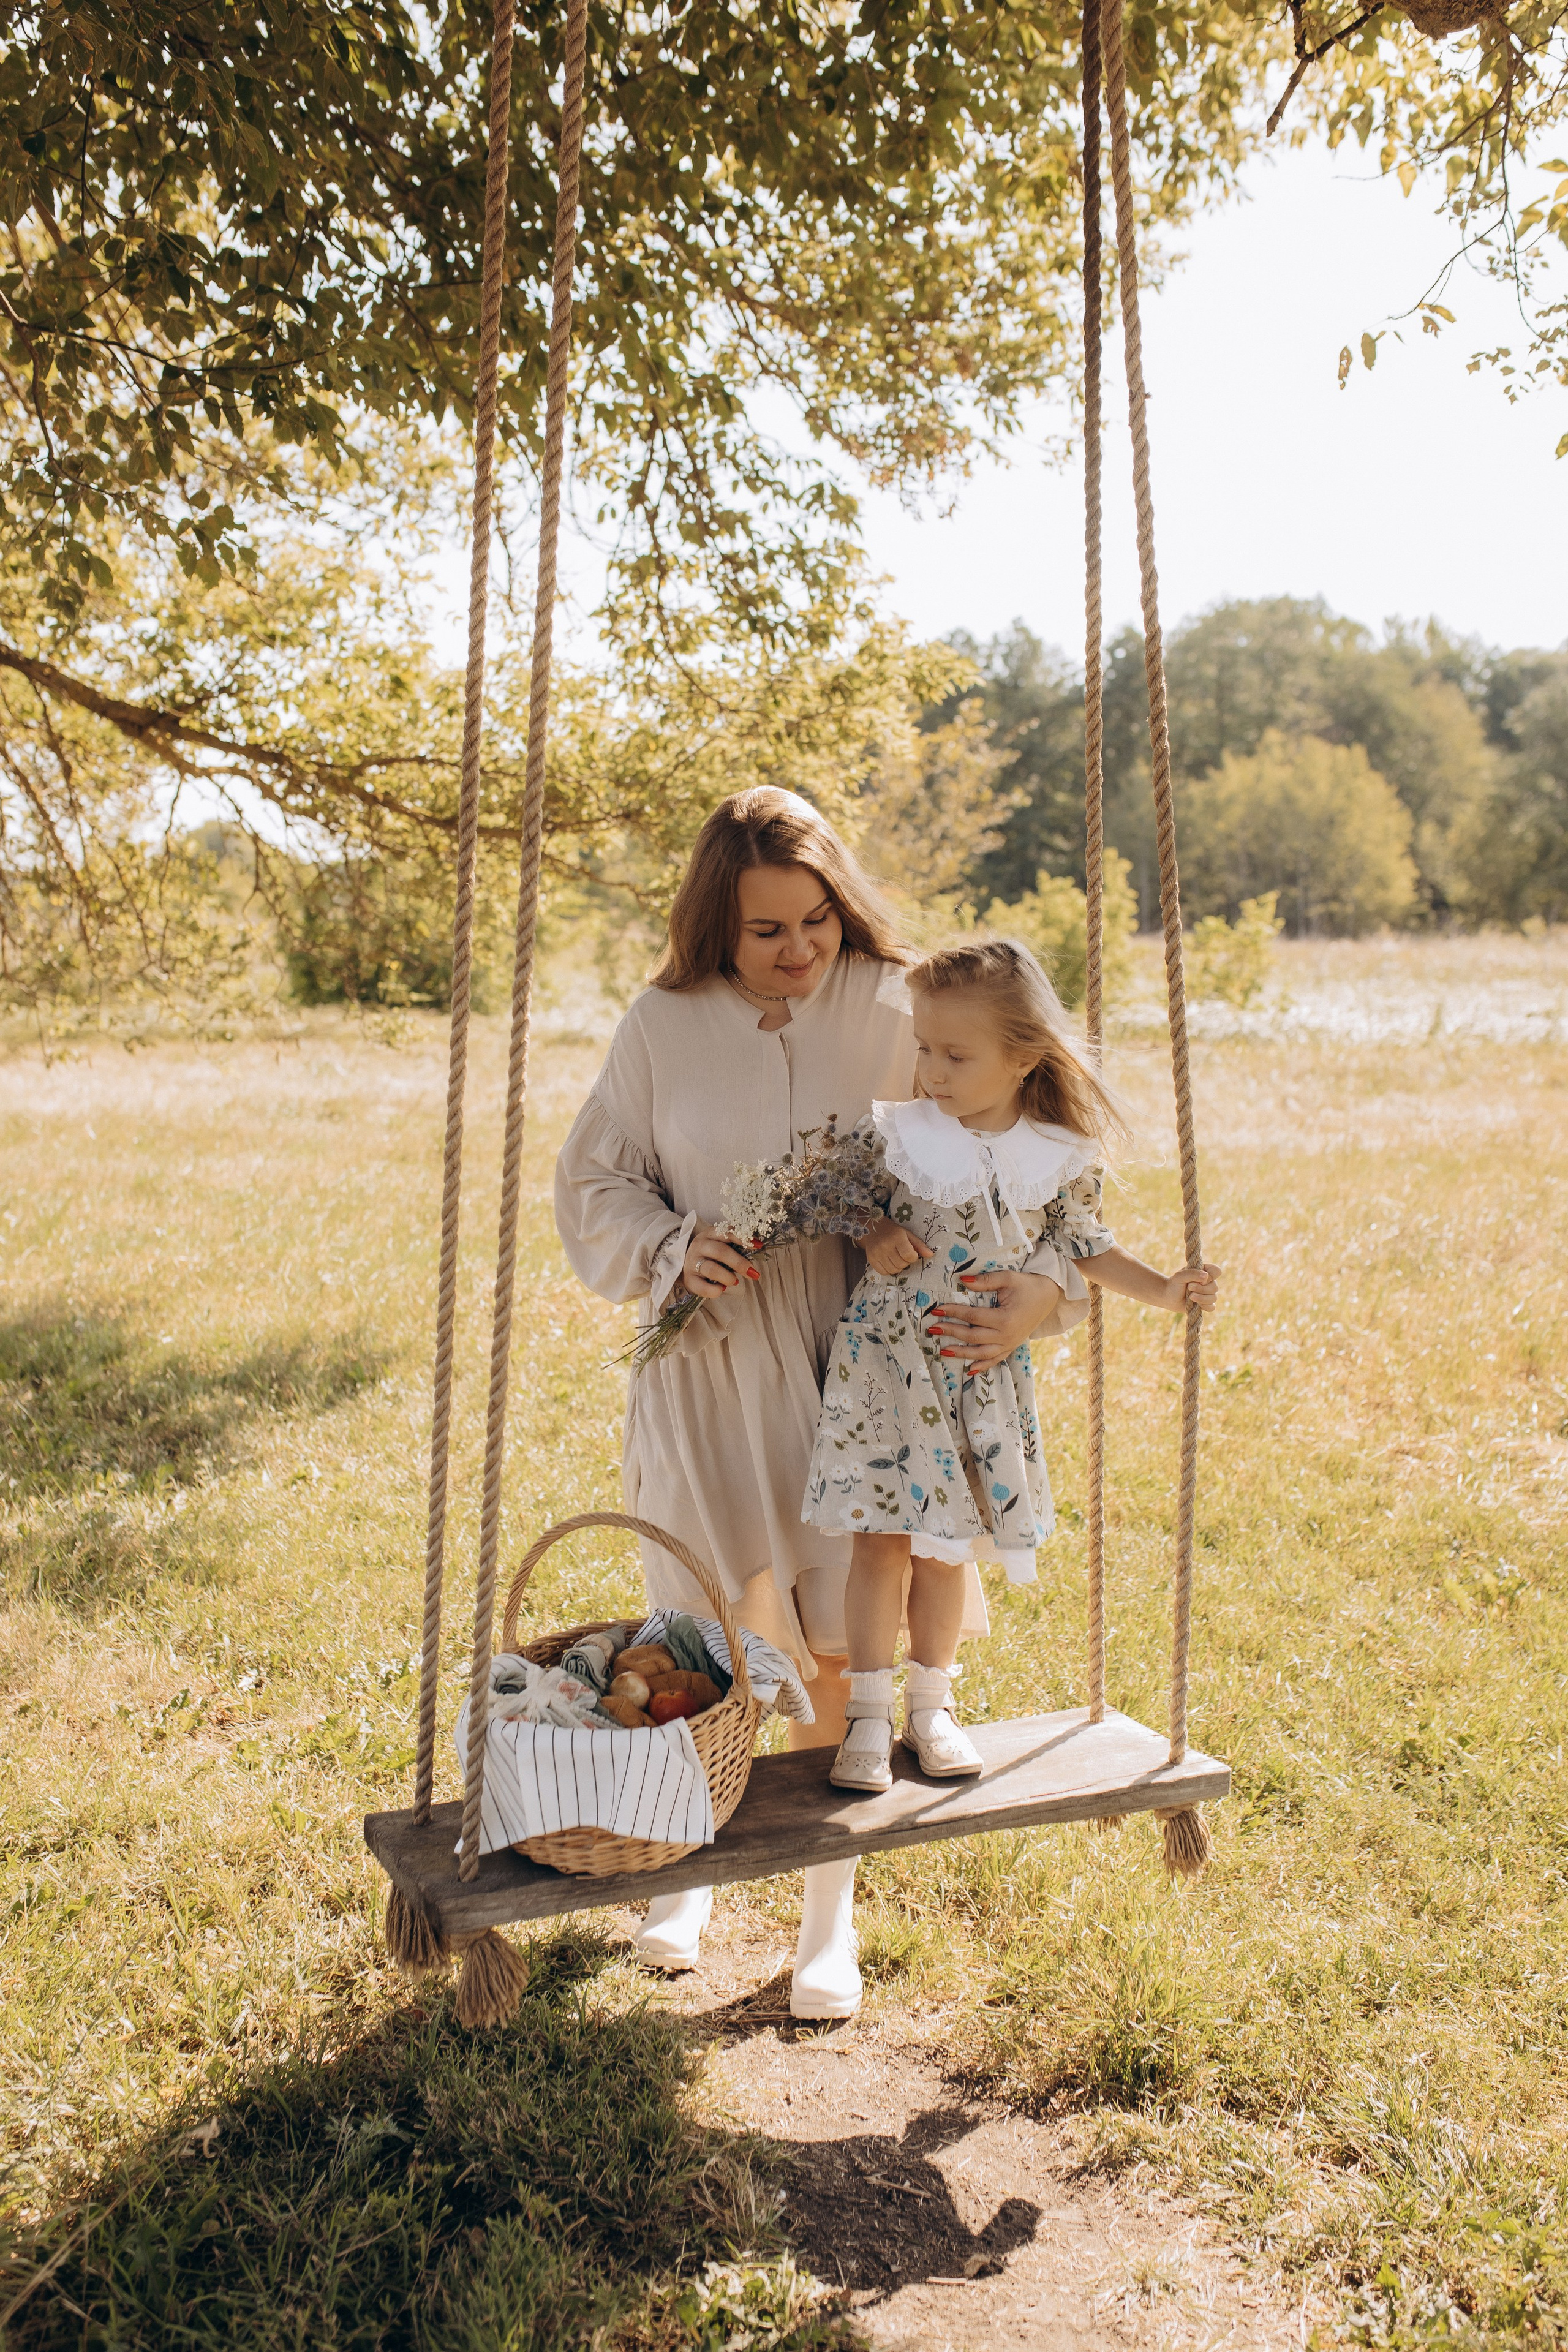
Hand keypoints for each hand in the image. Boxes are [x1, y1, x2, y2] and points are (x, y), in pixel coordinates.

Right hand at [681, 1222, 761, 1298]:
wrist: (682, 1264)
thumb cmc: (708, 1254)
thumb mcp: (718, 1243)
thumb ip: (734, 1245)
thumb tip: (757, 1247)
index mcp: (709, 1234)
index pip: (727, 1232)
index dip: (743, 1239)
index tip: (758, 1246)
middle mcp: (699, 1246)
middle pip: (721, 1252)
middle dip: (739, 1263)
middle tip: (752, 1272)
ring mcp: (692, 1262)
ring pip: (712, 1269)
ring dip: (728, 1277)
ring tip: (734, 1281)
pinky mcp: (688, 1279)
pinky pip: (703, 1287)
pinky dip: (716, 1290)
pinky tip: (721, 1288)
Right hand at [862, 1216, 934, 1276]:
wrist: (874, 1228)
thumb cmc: (893, 1232)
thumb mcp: (908, 1234)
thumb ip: (919, 1245)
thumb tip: (931, 1255)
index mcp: (897, 1238)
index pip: (909, 1255)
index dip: (913, 1257)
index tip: (911, 1253)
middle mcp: (885, 1246)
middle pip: (901, 1265)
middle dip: (905, 1262)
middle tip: (902, 1255)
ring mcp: (877, 1253)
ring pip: (893, 1270)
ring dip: (897, 1267)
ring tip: (896, 1258)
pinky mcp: (871, 1259)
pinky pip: (884, 1272)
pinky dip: (888, 1270)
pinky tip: (888, 1261)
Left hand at [927, 1268, 1064, 1373]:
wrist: (1049, 1296)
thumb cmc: (1027, 1286)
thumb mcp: (1007, 1278)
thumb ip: (985, 1281)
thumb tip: (962, 1280)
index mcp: (1005, 1319)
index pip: (973, 1316)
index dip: (954, 1312)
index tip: (937, 1309)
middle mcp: (1007, 1336)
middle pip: (974, 1336)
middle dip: (952, 1332)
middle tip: (933, 1328)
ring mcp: (1010, 1344)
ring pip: (982, 1353)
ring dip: (962, 1353)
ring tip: (943, 1351)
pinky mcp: (1012, 1347)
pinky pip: (996, 1360)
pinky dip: (982, 1366)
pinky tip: (969, 1369)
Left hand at [1163, 1262, 1221, 1312]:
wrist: (1168, 1297)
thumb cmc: (1174, 1284)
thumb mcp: (1179, 1276)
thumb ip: (1192, 1274)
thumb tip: (1206, 1276)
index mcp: (1204, 1271)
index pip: (1216, 1271)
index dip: (1211, 1276)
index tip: (1200, 1279)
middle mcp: (1208, 1282)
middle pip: (1215, 1287)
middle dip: (1201, 1289)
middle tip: (1189, 1287)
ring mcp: (1207, 1293)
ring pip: (1214, 1297)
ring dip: (1201, 1298)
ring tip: (1190, 1297)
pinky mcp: (1205, 1304)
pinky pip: (1212, 1307)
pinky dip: (1204, 1306)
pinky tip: (1196, 1305)